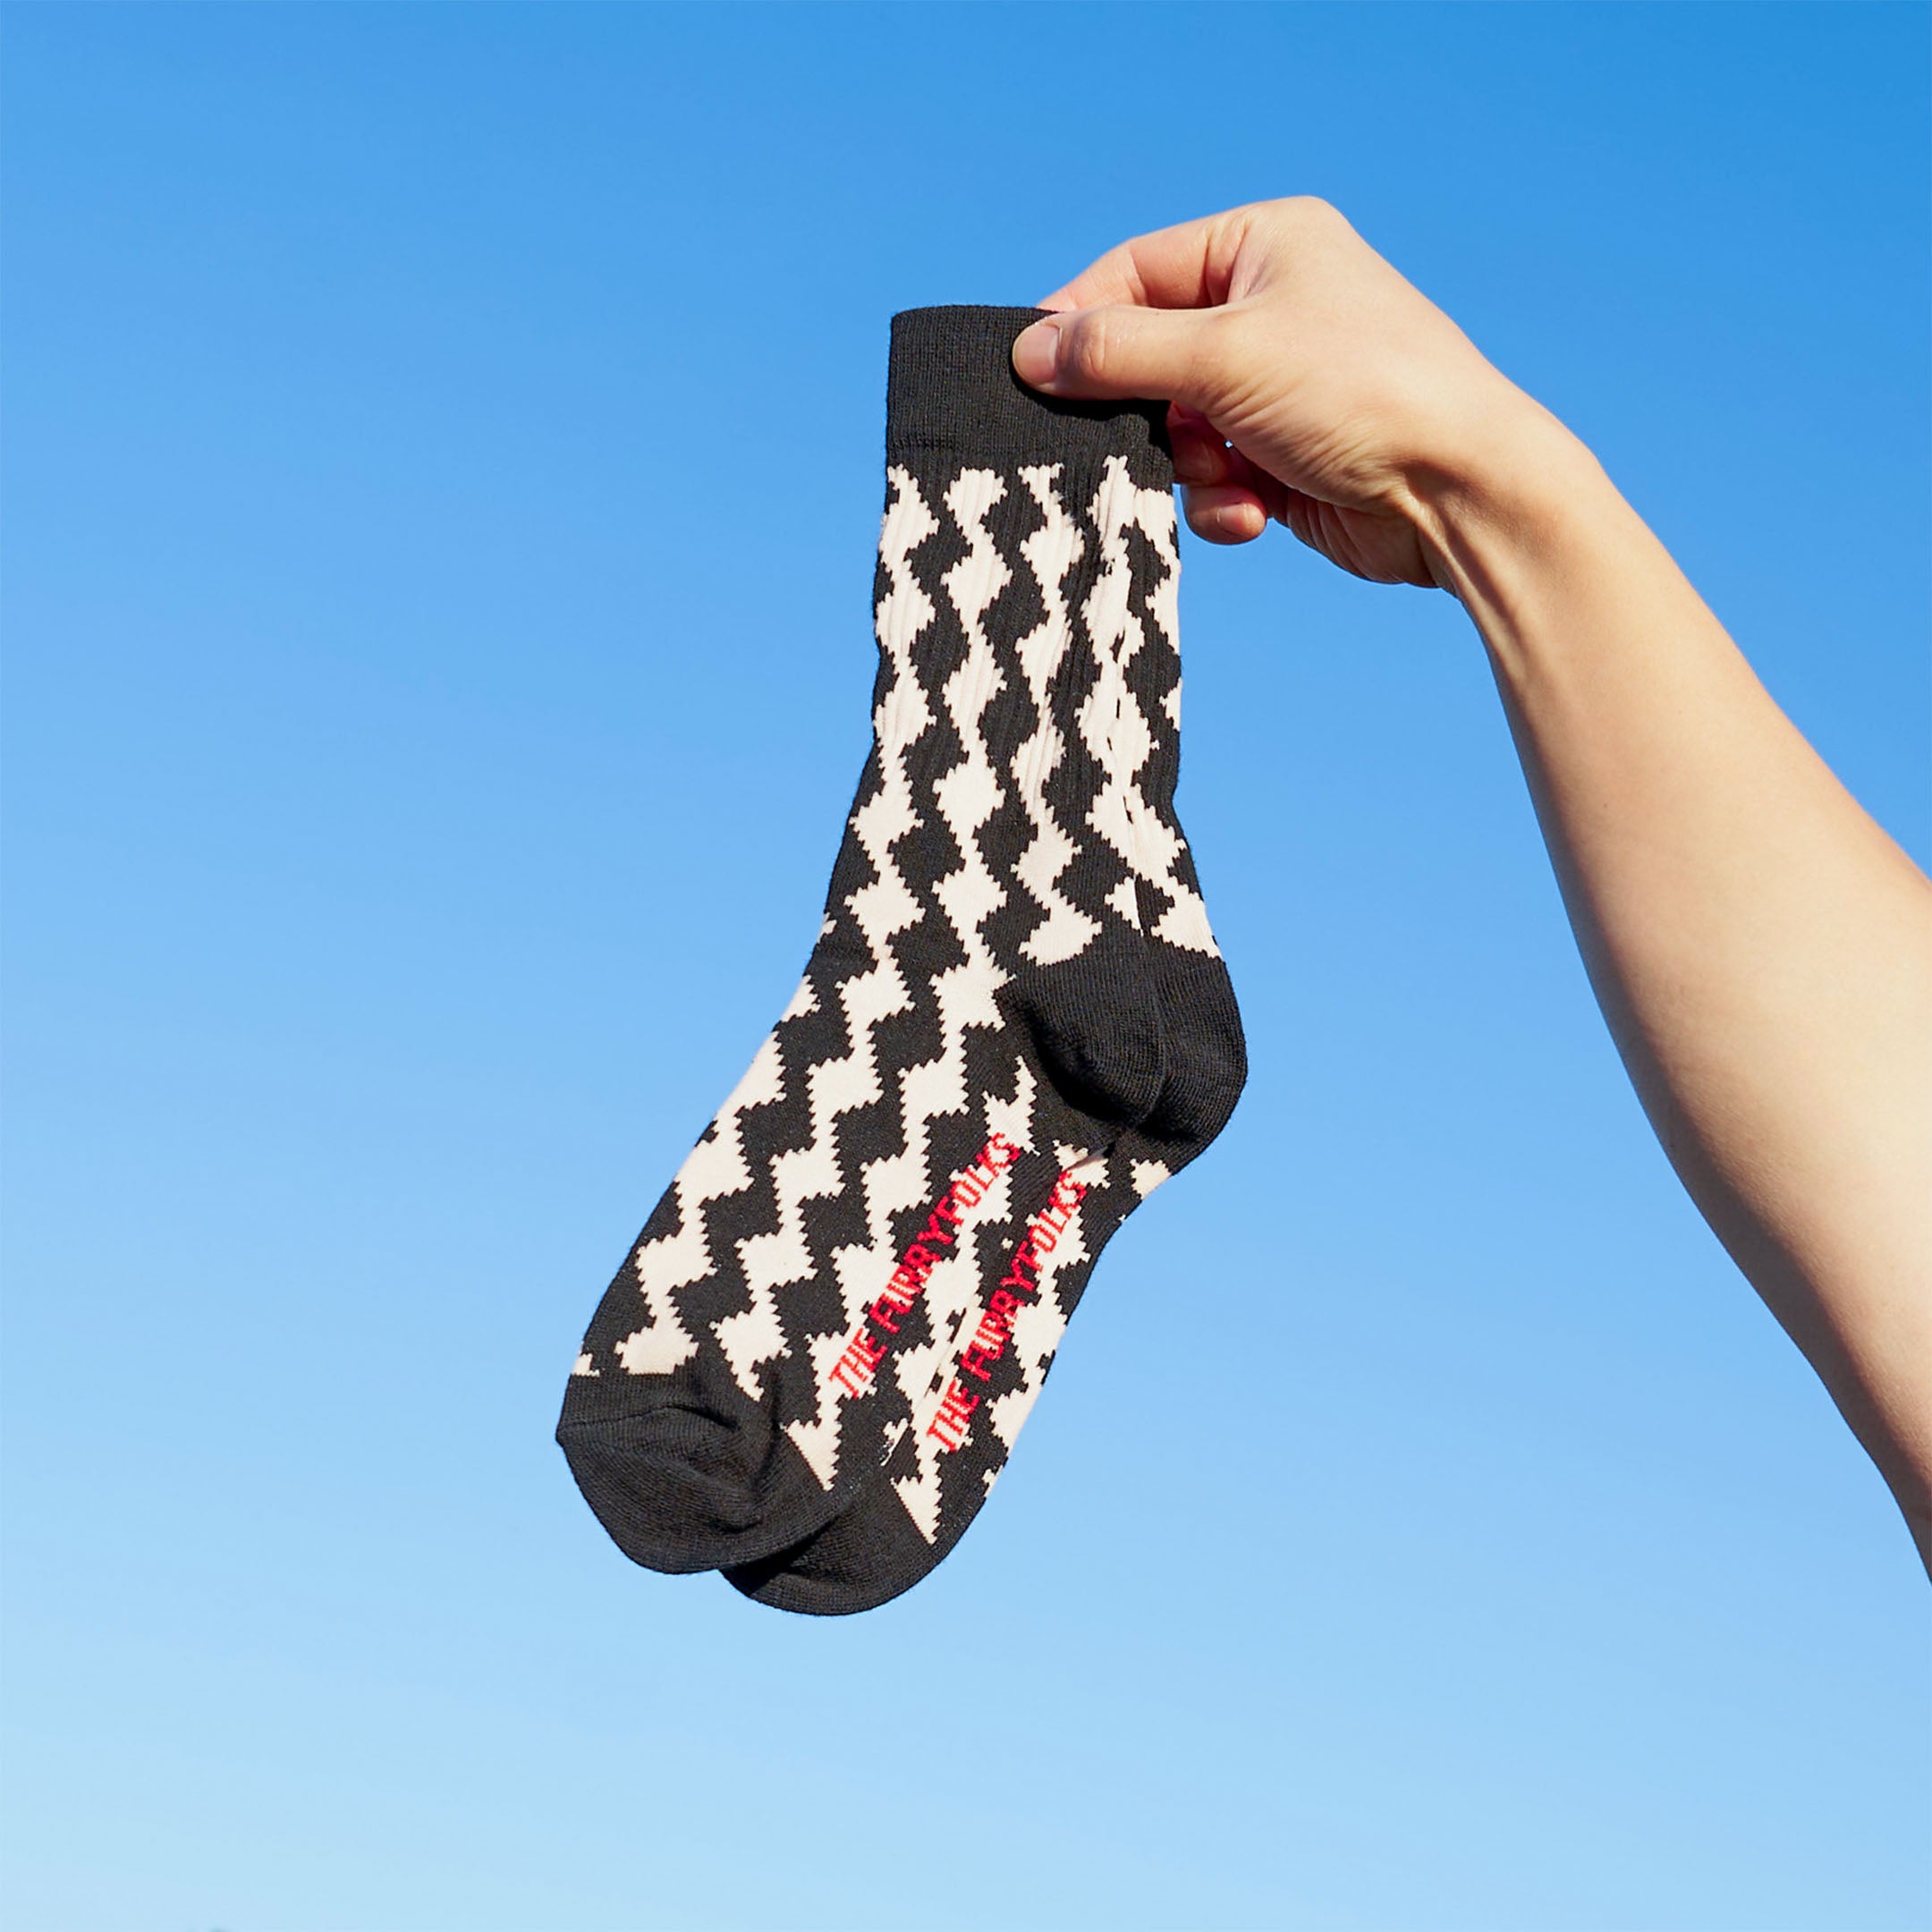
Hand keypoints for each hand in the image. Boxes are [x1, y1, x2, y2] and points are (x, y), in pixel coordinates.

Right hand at [1013, 198, 1567, 586]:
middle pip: (1148, 358)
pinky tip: (1255, 512)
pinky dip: (1222, 500)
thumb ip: (1116, 353)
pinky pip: (1215, 478)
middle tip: (1124, 443)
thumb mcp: (1222, 357)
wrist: (1458, 491)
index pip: (1134, 271)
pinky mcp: (1287, 458)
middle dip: (1143, 412)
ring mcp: (1279, 387)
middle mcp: (1270, 308)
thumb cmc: (1360, 392)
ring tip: (1227, 478)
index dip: (1079, 323)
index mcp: (1262, 245)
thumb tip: (1028, 351)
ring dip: (1188, 466)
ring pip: (1177, 428)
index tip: (1032, 376)